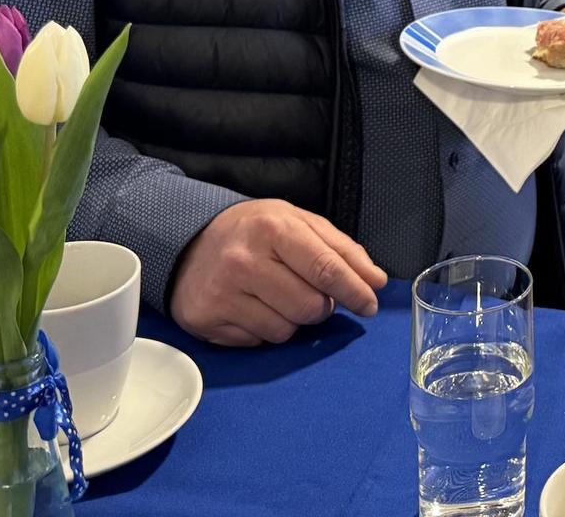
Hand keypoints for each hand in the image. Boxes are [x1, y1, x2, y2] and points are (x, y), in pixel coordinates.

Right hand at [171, 198, 387, 345]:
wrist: (190, 242)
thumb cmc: (255, 231)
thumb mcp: (299, 222)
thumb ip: (341, 249)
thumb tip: (374, 281)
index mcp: (274, 229)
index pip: (326, 268)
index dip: (355, 291)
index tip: (370, 304)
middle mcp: (245, 261)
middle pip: (310, 307)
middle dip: (321, 306)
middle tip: (311, 293)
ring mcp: (223, 293)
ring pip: (286, 330)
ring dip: (293, 319)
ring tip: (278, 295)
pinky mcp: (208, 321)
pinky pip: (258, 341)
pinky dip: (266, 329)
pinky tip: (254, 307)